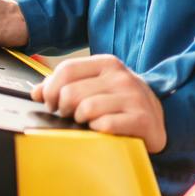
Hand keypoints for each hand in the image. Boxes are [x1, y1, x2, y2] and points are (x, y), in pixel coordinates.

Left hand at [32, 55, 166, 153]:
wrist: (157, 120)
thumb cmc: (120, 104)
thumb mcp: (95, 86)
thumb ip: (65, 85)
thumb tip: (36, 92)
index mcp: (107, 63)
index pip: (66, 70)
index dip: (51, 90)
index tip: (51, 103)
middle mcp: (121, 76)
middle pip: (71, 92)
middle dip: (65, 110)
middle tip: (72, 116)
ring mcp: (133, 96)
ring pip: (86, 109)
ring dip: (82, 122)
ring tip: (89, 123)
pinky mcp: (141, 118)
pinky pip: (105, 126)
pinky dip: (99, 132)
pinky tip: (104, 131)